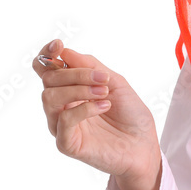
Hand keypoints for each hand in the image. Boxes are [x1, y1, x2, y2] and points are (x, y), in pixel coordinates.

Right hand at [33, 38, 160, 189]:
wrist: (144, 144)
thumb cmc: (131, 114)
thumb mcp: (115, 82)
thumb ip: (91, 67)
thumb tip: (65, 52)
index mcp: (70, 89)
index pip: (46, 69)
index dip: (47, 54)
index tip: (58, 45)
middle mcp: (61, 106)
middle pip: (49, 79)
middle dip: (76, 73)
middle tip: (103, 79)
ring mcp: (61, 125)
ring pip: (50, 97)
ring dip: (79, 89)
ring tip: (104, 93)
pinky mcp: (66, 143)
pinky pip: (63, 120)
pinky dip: (84, 108)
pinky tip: (104, 107)